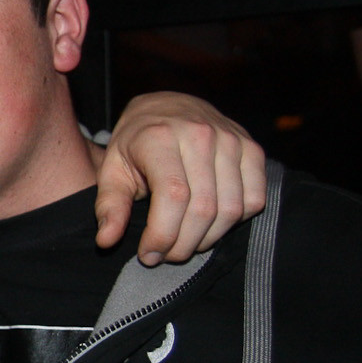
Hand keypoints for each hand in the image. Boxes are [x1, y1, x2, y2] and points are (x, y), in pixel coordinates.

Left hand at [94, 92, 266, 263]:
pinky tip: (210, 224)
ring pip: (230, 209)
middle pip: (203, 208)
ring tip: (185, 243)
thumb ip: (110, 206)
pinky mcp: (252, 149)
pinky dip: (234, 222)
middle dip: (183, 244)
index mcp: (160, 138)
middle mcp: (200, 134)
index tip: (148, 255)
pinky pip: (254, 199)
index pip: (173, 196)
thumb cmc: (135, 145)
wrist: (166, 107)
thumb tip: (106, 240)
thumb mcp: (112, 170)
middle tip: (166, 255)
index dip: (162, 234)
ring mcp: (231, 140)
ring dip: (208, 239)